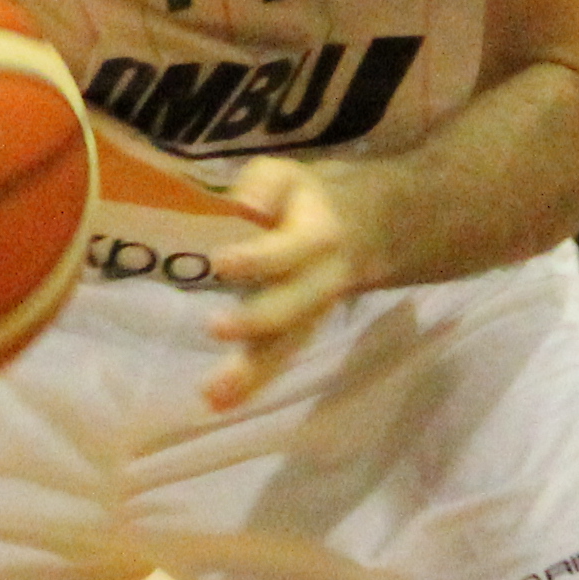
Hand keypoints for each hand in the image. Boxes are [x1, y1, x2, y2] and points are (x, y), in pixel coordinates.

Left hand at [201, 157, 378, 410]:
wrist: (365, 230)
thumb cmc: (308, 200)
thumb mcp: (290, 176)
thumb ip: (265, 184)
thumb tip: (244, 205)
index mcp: (317, 237)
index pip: (288, 251)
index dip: (258, 258)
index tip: (220, 261)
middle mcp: (320, 282)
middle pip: (293, 309)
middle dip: (256, 321)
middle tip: (214, 328)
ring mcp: (311, 314)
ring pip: (287, 346)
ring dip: (252, 373)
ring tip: (213, 395)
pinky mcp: (299, 334)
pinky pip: (279, 359)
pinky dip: (251, 385)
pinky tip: (218, 403)